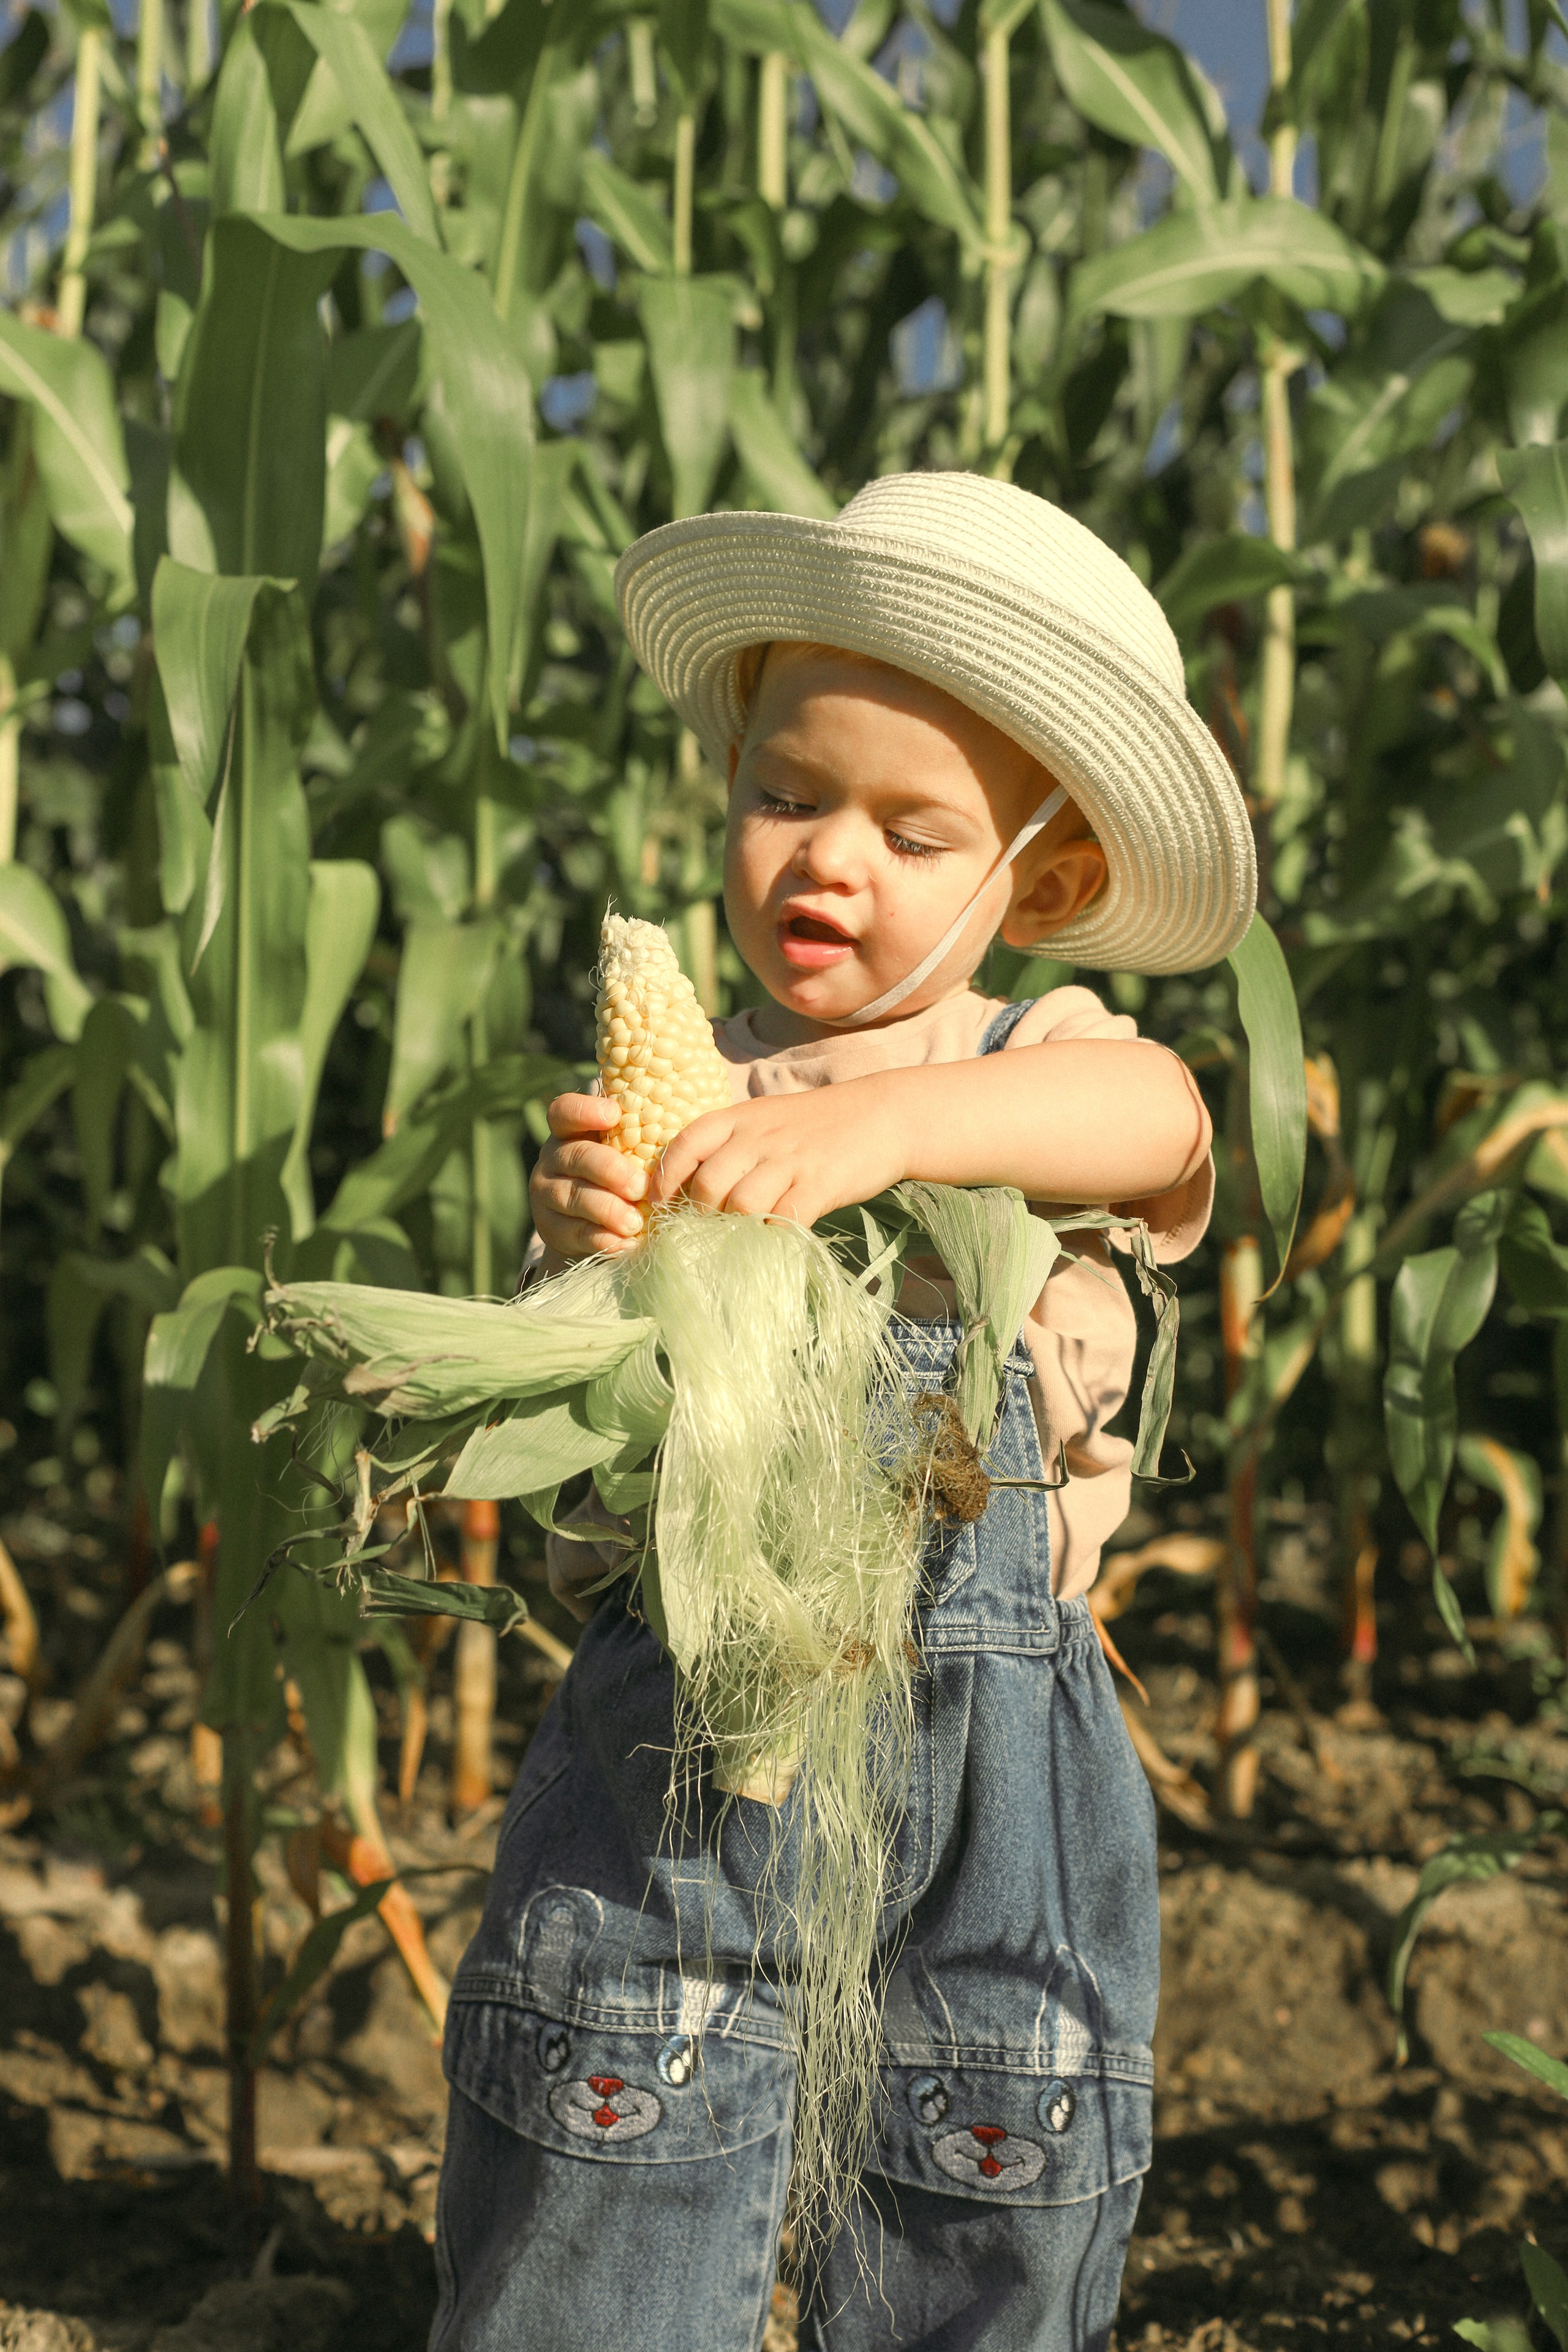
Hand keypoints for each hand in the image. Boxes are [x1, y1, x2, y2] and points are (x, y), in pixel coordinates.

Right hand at [530, 1093, 646, 1258]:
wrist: (601, 1224)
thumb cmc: (630, 1173)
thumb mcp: (633, 1148)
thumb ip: (648, 1132)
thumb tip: (693, 1108)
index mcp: (572, 1130)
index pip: (565, 1111)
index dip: (585, 1111)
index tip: (613, 1114)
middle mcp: (554, 1157)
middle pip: (576, 1156)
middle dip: (610, 1170)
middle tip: (640, 1186)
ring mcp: (547, 1193)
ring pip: (573, 1197)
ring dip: (608, 1210)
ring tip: (635, 1222)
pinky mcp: (549, 1228)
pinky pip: (573, 1232)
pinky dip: (602, 1239)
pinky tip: (626, 1243)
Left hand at [648, 1078, 909, 1226]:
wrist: (884, 1115)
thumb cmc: (818, 1125)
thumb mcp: (767, 1120)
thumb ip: (732, 1146)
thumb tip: (692, 1188)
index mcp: (740, 1118)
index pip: (685, 1144)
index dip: (665, 1177)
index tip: (660, 1203)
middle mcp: (759, 1137)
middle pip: (707, 1183)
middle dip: (698, 1216)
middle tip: (701, 1234)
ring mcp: (790, 1160)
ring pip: (740, 1204)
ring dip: (733, 1231)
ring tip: (735, 1242)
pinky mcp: (820, 1184)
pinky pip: (784, 1220)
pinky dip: (772, 1238)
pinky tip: (773, 1243)